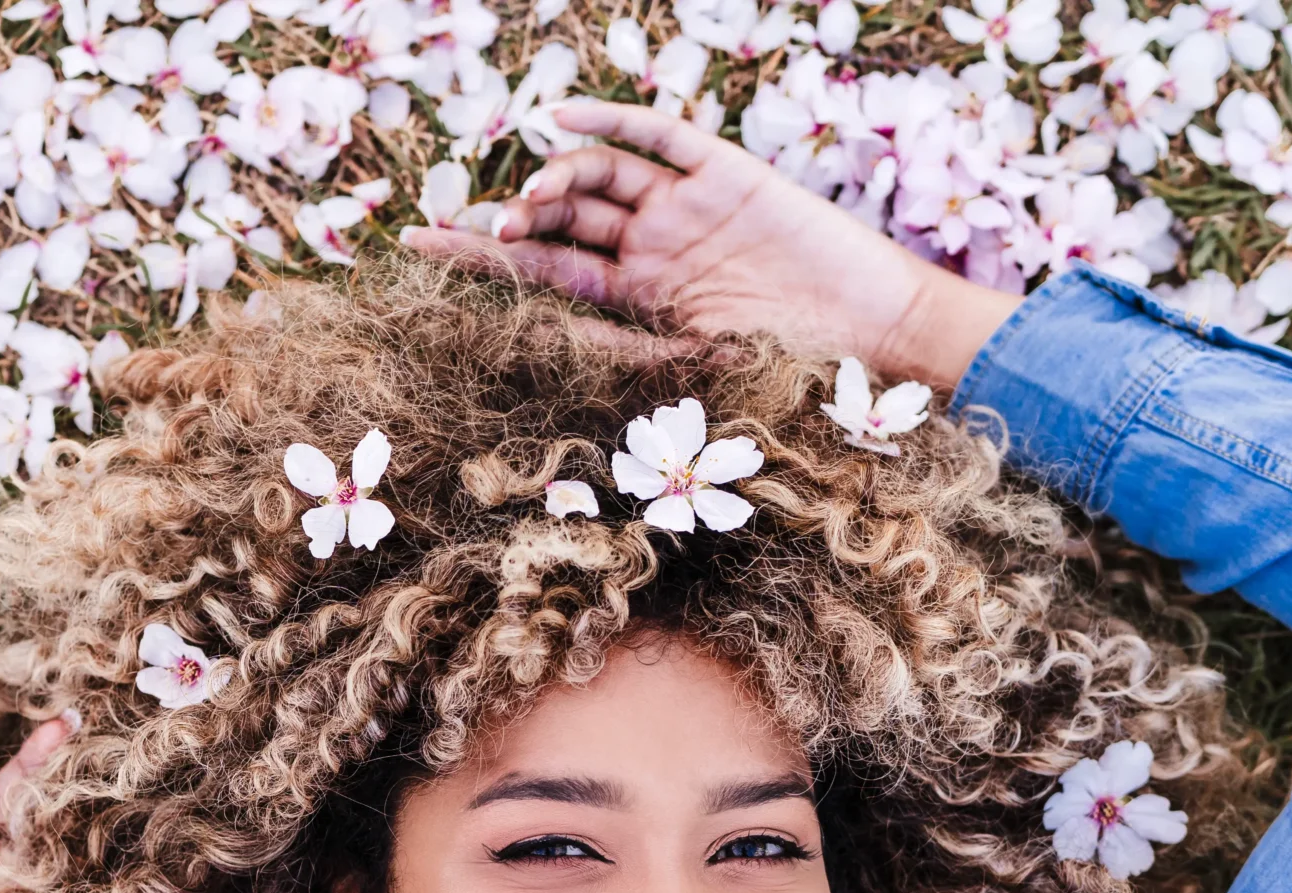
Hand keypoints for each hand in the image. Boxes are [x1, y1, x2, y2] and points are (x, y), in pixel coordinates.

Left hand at [401, 101, 1019, 391]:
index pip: (542, 274)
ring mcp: (686, 209)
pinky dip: (608, 123)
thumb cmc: (790, 371)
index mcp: (638, 302)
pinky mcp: (726, 176)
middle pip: (560, 224)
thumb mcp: (689, 374)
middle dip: (505, 223)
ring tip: (528, 206)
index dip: (479, 259)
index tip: (417, 246)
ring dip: (555, 185)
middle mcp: (653, 250)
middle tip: (463, 232)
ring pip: (600, 180)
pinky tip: (558, 119)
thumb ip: (615, 353)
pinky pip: (658, 137)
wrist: (874, 337)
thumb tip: (534, 337)